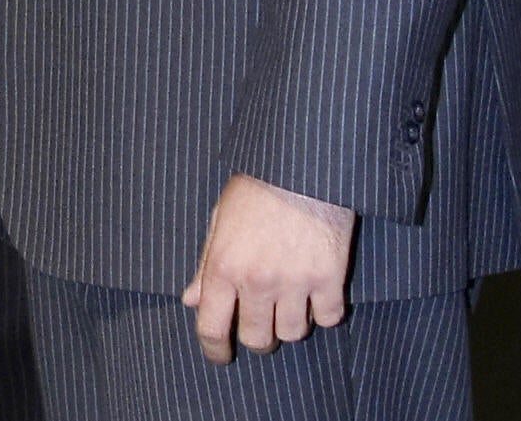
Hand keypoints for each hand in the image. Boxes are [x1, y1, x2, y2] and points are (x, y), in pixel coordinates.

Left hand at [182, 172, 354, 363]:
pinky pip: (328, 319)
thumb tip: (190, 300)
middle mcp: (257, 280)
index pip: (211, 327)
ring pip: (292, 333)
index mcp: (223, 265)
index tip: (220, 356)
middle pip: (256, 339)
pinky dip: (323, 311)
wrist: (300, 165)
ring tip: (289, 297)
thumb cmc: (255, 188)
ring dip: (290, 321)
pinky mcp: (329, 279)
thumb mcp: (220, 219)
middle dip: (256, 336)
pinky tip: (316, 289)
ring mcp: (295, 282)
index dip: (214, 349)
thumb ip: (206, 263)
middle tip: (260, 319)